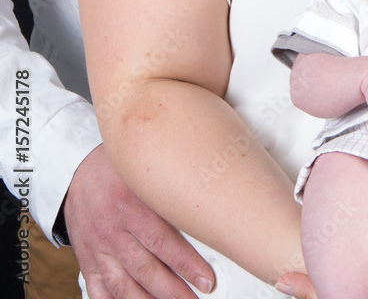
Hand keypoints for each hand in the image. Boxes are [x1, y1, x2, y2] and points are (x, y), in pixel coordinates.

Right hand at [64, 144, 214, 297]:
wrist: (75, 171)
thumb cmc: (117, 167)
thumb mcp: (142, 170)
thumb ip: (166, 188)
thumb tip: (201, 204)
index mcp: (128, 205)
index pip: (162, 242)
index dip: (186, 264)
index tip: (206, 280)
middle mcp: (110, 230)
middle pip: (145, 269)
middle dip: (173, 291)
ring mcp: (96, 248)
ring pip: (123, 285)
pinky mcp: (87, 260)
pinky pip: (98, 290)